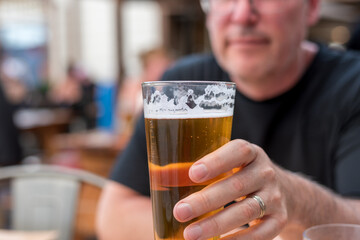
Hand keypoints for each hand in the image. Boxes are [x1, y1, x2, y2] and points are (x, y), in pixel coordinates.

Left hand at [173, 139, 290, 239]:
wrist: (284, 190)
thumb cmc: (241, 173)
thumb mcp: (227, 164)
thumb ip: (197, 168)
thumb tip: (158, 176)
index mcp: (250, 153)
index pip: (238, 151)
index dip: (216, 162)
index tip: (193, 174)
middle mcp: (265, 172)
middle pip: (237, 185)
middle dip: (207, 201)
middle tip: (180, 212)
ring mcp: (275, 196)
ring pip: (247, 211)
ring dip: (217, 224)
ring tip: (190, 235)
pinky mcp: (279, 219)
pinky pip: (261, 234)